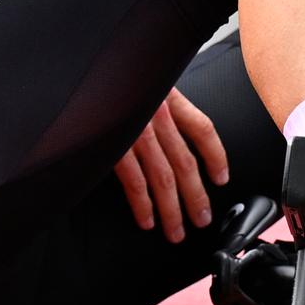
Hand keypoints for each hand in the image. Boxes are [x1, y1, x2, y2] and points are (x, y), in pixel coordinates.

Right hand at [114, 88, 229, 243]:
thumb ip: (158, 102)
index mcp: (167, 97)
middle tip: (202, 219)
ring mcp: (135, 132)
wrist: (83, 74)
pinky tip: (147, 220)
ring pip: (163, 178)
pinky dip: (142, 204)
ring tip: (176, 231)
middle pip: (185, 162)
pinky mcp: (114, 146)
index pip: (202, 129)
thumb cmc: (114, 78)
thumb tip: (168, 127)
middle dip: (196, 196)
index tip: (221, 178)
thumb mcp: (144, 82)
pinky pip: (134, 182)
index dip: (215, 156)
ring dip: (172, 209)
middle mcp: (156, 115)